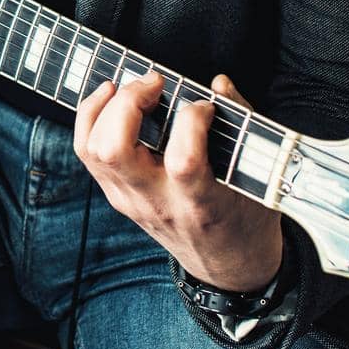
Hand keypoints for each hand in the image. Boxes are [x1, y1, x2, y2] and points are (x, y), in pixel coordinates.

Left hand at [74, 71, 282, 292]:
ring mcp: (130, 201)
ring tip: (128, 86)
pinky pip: (88, 153)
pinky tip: (108, 97)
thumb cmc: (248, 219)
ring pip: (92, 150)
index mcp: (200, 203)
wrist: (229, 266)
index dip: (191, 121)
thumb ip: (242, 128)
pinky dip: (90, 119)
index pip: (182, 161)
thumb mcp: (260, 181)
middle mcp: (156, 203)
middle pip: (114, 150)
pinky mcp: (116, 196)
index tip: (206, 106)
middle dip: (128, 104)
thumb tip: (220, 84)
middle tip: (155, 82)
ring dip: (103, 108)